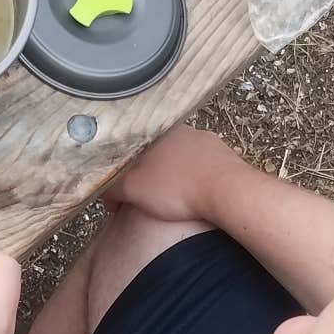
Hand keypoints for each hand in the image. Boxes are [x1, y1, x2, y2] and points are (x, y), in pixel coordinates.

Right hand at [102, 125, 237, 224]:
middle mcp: (182, 131)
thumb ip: (112, 189)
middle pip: (156, 155)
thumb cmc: (178, 189)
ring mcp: (206, 141)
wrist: (228, 192)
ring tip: (172, 203)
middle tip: (146, 200)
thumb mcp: (133, 190)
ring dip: (172, 179)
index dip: (125, 176)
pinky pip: (202, 169)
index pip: (132, 152)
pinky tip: (195, 198)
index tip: (124, 196)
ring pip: (180, 161)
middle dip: (148, 177)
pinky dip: (195, 182)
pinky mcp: (224, 156)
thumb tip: (105, 195)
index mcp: (157, 133)